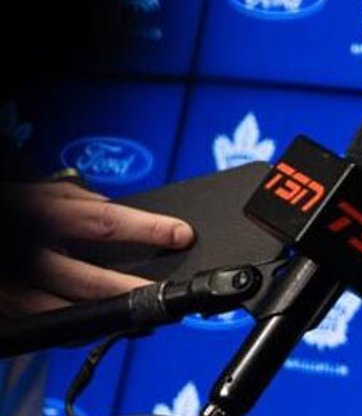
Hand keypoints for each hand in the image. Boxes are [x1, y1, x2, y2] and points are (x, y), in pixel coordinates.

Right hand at [0, 179, 193, 316]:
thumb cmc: (12, 212)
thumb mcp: (40, 194)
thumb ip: (80, 201)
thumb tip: (121, 208)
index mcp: (46, 217)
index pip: (105, 222)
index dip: (147, 229)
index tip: (181, 235)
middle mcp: (32, 254)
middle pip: (90, 280)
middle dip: (132, 290)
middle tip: (166, 293)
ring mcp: (18, 286)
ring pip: (70, 312)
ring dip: (110, 317)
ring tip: (145, 316)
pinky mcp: (10, 308)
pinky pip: (51, 328)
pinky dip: (81, 330)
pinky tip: (106, 325)